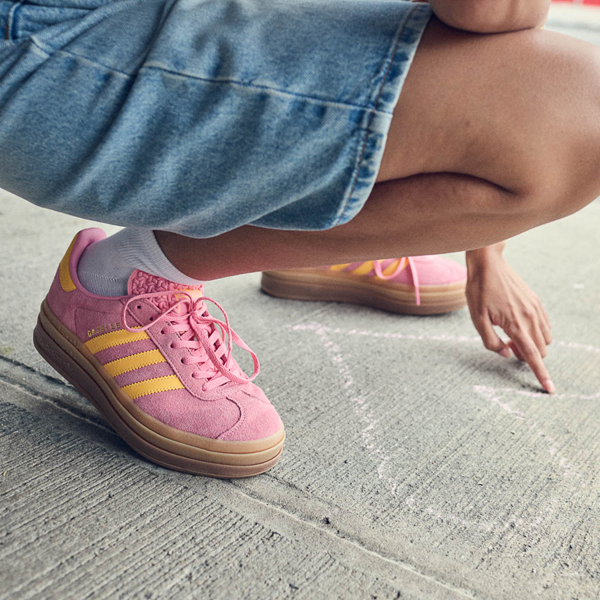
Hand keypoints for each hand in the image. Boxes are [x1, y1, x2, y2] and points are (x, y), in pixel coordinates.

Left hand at [465, 243, 553, 392]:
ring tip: (509, 332)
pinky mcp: (536, 302)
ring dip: (532, 344)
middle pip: (540, 350)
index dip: (540, 375)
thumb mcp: (476, 319)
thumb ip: (491, 342)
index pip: (532, 356)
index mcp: (515, 324)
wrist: (488, 264)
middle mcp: (530, 317)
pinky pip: (544, 325)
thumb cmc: (478, 291)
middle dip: (528, 356)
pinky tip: (518, 325)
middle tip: (505, 343)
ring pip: (545, 339)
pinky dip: (536, 332)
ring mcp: (536, 309)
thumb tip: (508, 354)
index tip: (550, 389)